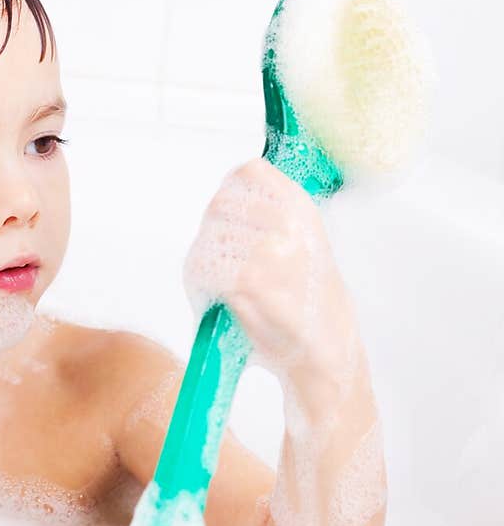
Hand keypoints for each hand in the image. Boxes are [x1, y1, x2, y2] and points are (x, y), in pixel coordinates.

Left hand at [182, 157, 357, 384]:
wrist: (326, 352)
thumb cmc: (309, 302)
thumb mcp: (305, 243)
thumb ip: (271, 217)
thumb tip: (226, 199)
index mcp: (302, 209)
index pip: (249, 173)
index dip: (230, 193)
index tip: (229, 216)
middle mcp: (287, 224)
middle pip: (219, 206)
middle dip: (213, 234)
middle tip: (220, 262)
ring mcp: (268, 251)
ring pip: (207, 239)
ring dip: (203, 263)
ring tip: (219, 286)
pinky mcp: (248, 281)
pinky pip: (203, 269)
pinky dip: (200, 286)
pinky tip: (217, 301)